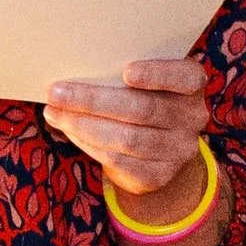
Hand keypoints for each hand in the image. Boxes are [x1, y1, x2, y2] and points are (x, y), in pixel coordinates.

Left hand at [46, 58, 211, 202]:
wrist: (157, 149)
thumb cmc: (140, 98)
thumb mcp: (142, 82)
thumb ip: (120, 74)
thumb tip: (71, 70)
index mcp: (192, 86)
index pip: (186, 78)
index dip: (157, 75)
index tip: (127, 72)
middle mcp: (191, 118)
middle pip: (142, 109)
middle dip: (93, 101)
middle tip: (56, 92)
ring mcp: (178, 150)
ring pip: (127, 138)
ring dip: (83, 125)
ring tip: (54, 113)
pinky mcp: (159, 175)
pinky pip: (119, 160)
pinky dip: (88, 144)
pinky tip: (69, 131)